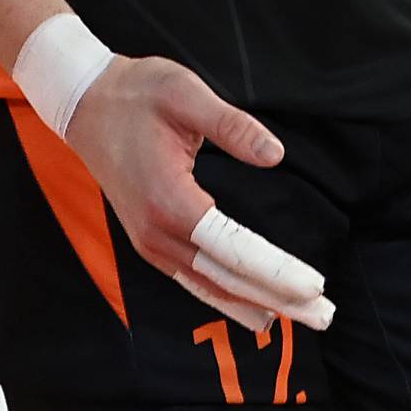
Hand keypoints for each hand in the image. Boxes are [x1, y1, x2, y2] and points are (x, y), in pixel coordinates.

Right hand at [63, 56, 332, 332]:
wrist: (84, 102)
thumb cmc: (136, 92)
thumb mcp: (183, 93)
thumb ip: (231, 125)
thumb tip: (275, 155)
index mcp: (169, 199)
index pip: (232, 248)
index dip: (276, 270)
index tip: (315, 286)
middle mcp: (156, 232)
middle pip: (226, 279)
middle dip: (278, 298)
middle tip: (325, 315)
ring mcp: (148, 241)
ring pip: (209, 287)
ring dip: (256, 303)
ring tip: (302, 317)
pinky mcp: (147, 240)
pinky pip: (192, 280)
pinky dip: (225, 297)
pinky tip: (252, 306)